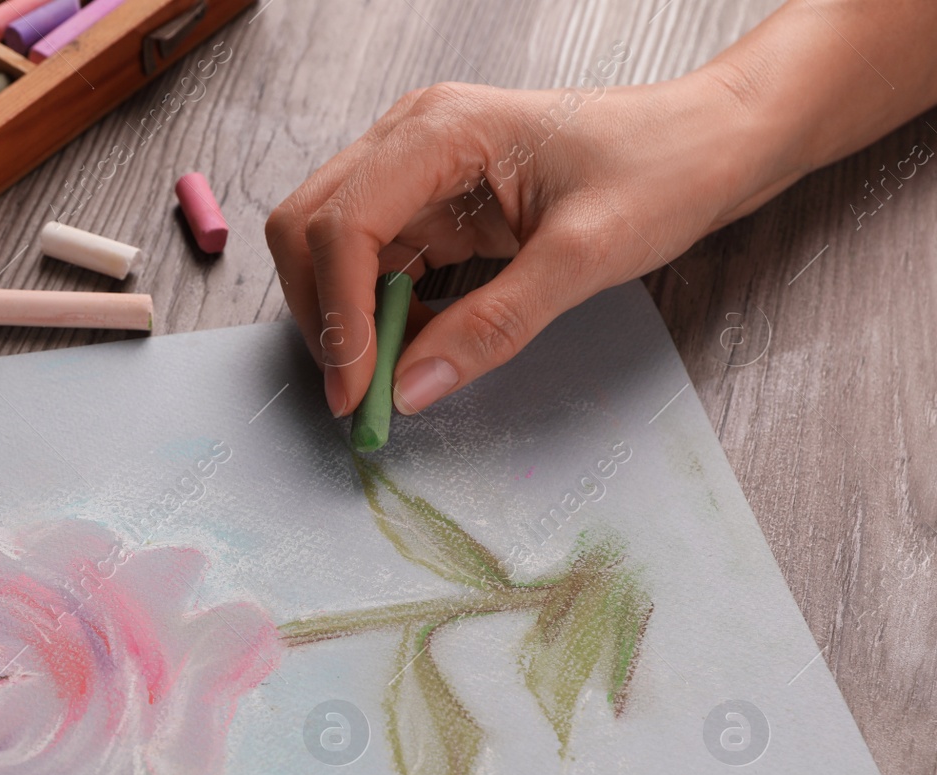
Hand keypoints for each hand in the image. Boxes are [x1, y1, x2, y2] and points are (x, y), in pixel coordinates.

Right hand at [265, 68, 778, 415]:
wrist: (712, 141)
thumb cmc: (664, 170)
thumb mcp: (586, 256)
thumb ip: (494, 324)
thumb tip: (412, 390)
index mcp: (439, 130)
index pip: (341, 223)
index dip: (337, 315)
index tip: (359, 394)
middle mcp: (410, 140)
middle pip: (308, 229)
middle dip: (322, 316)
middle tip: (359, 397)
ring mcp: (414, 171)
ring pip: (327, 249)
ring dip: (344, 320)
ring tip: (387, 381)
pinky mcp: (429, 204)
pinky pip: (371, 264)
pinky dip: (377, 315)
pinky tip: (413, 349)